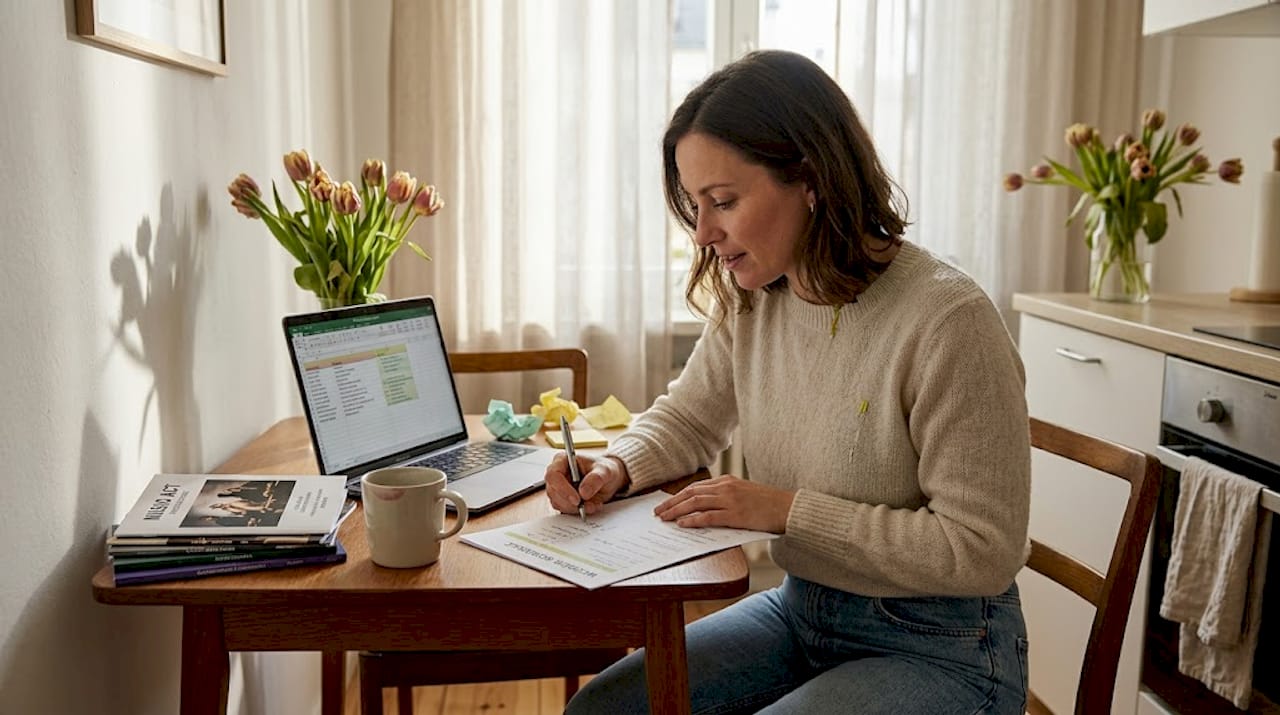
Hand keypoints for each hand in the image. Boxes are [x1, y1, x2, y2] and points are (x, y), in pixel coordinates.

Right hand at [544, 453, 629, 516]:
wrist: (609, 479)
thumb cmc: (604, 470)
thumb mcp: (605, 471)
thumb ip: (595, 479)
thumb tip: (583, 492)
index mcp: (563, 460)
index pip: (553, 474)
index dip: (562, 488)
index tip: (577, 499)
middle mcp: (558, 474)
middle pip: (553, 491)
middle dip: (570, 502)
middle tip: (587, 505)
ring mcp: (558, 487)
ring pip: (557, 502)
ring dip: (575, 508)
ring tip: (593, 504)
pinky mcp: (562, 499)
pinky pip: (564, 509)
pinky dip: (577, 511)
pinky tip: (590, 506)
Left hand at [654, 475, 793, 532]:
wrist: (788, 508)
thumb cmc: (767, 504)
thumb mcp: (744, 494)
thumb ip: (725, 497)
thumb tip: (704, 508)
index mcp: (727, 481)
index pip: (696, 487)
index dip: (678, 496)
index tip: (666, 503)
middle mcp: (726, 488)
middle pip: (691, 494)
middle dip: (671, 503)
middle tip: (658, 512)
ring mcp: (730, 501)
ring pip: (695, 504)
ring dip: (676, 511)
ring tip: (664, 518)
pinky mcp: (735, 515)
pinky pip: (708, 517)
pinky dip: (693, 520)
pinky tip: (682, 524)